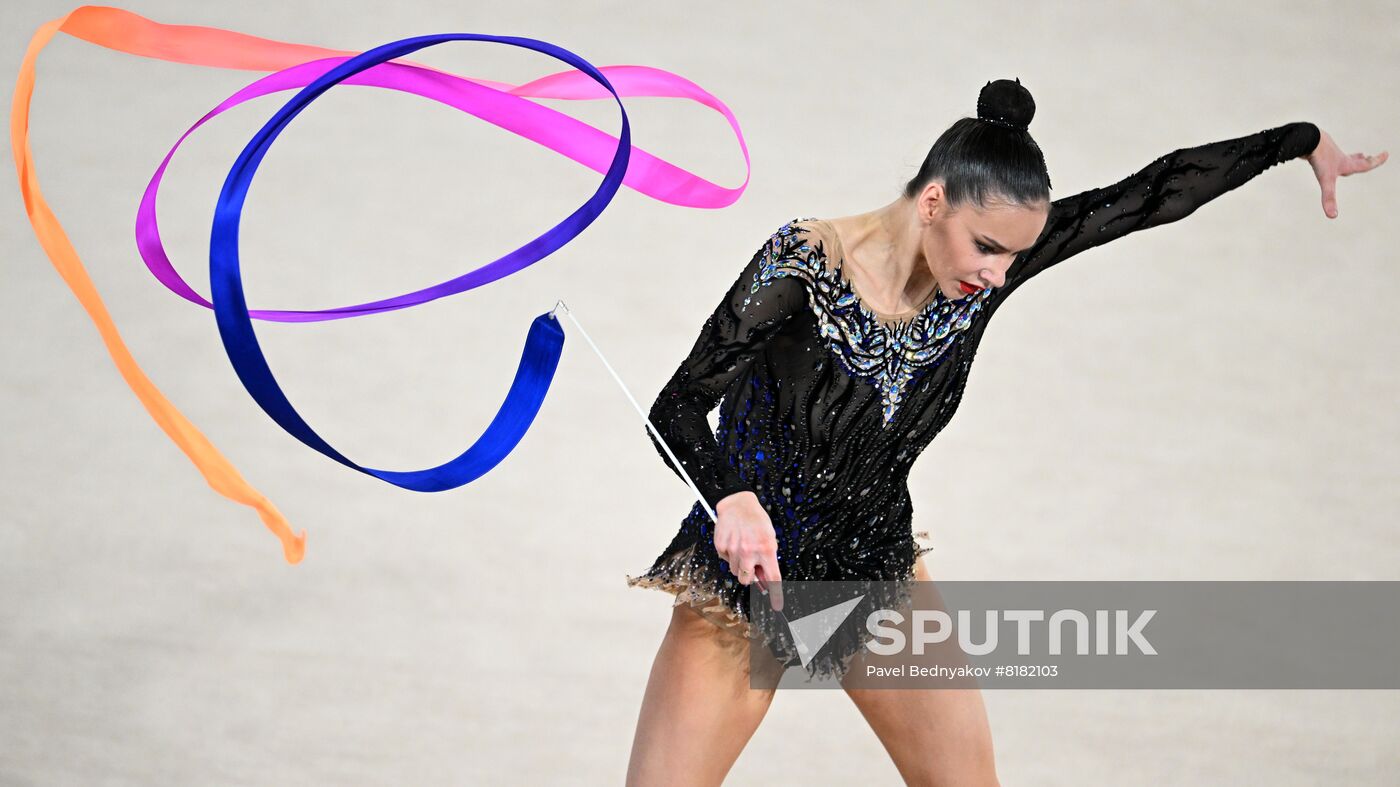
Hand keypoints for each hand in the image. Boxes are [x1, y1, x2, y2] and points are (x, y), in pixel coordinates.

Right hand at [714, 491, 783, 610]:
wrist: (738, 504)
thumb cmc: (757, 521)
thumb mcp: (769, 539)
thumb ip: (768, 560)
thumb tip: (765, 582)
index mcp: (766, 549)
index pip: (773, 578)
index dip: (776, 594)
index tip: (777, 606)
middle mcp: (749, 551)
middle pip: (748, 580)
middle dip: (750, 576)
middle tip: (751, 564)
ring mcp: (733, 549)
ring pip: (736, 571)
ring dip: (740, 564)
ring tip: (742, 547)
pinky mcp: (721, 546)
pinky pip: (726, 560)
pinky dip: (729, 555)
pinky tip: (733, 541)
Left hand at [1305, 129, 1386, 218]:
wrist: (1307, 138)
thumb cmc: (1320, 159)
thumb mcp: (1326, 181)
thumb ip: (1329, 198)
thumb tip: (1333, 216)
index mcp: (1346, 164)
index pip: (1365, 164)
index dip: (1377, 161)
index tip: (1386, 153)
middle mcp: (1339, 157)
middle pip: (1354, 160)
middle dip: (1363, 160)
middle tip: (1368, 156)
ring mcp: (1327, 153)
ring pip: (1340, 156)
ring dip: (1348, 157)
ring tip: (1354, 156)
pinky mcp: (1316, 150)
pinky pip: (1324, 154)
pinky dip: (1328, 156)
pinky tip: (1322, 156)